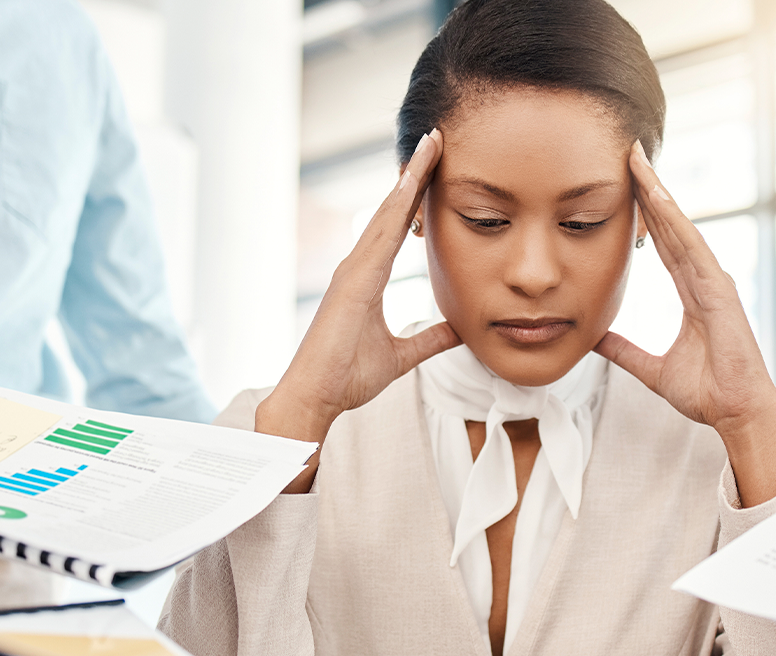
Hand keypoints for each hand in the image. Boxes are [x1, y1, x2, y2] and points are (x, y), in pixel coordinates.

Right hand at [255, 129, 459, 491]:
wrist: (315, 398)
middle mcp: (358, 266)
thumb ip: (431, 339)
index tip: (437, 166)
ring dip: (409, 179)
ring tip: (432, 146)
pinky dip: (396, 209)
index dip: (417, 196)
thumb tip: (460, 330)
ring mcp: (352, 270)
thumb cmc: (346, 377)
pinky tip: (412, 184)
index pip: (399, 227)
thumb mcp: (402, 355)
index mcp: (368, 278)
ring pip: (387, 214)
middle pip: (393, 210)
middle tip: (438, 138)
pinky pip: (379, 237)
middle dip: (415, 174)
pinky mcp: (352, 282)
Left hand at [596, 141, 775, 506]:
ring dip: (660, 195)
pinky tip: (659, 199)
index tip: (624, 182)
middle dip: (650, 189)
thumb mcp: (652, 370)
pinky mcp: (721, 292)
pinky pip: (694, 250)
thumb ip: (625, 352)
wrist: (737, 413)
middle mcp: (705, 280)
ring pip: (681, 229)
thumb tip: (595, 339)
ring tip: (638, 162)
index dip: (645, 211)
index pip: (663, 242)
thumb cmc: (708, 393)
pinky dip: (676, 223)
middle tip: (628, 153)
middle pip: (671, 225)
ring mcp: (715, 283)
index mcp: (693, 293)